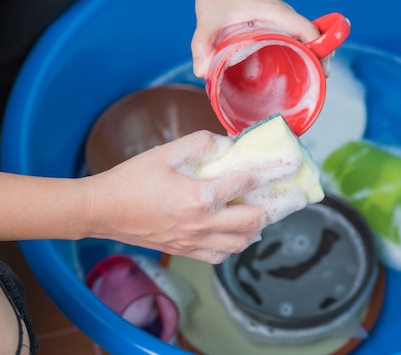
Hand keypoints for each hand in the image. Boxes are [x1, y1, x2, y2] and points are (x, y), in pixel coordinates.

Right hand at [84, 131, 301, 263]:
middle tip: (299, 196)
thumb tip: (228, 145)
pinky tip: (240, 234)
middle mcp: (201, 223)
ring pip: (242, 241)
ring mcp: (194, 241)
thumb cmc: (131, 179)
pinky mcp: (184, 251)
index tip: (293, 164)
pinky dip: (236, 245)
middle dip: (281, 205)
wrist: (102, 210)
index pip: (246, 181)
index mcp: (198, 196)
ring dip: (261, 226)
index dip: (273, 170)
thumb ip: (201, 144)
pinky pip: (220, 255)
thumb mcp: (165, 152)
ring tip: (271, 212)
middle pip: (255, 217)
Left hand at [190, 0, 320, 76]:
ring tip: (310, 78)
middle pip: (312, 34)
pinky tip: (294, 66)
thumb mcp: (207, 20)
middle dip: (320, 57)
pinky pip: (296, 34)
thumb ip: (202, 45)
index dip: (319, 49)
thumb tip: (202, 73)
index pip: (307, 29)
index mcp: (273, 11)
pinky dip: (301, 48)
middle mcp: (282, 13)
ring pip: (306, 35)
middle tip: (318, 81)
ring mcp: (280, 16)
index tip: (320, 71)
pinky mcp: (275, 20)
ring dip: (312, 53)